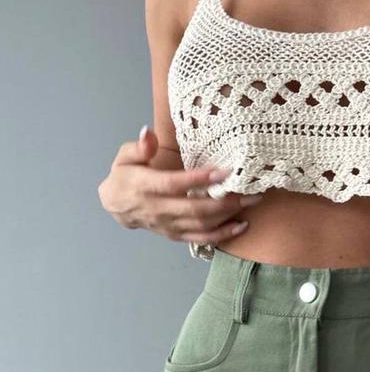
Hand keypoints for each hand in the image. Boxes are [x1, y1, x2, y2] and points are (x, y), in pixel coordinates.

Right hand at [97, 126, 261, 244]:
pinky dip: (223, 235)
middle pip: (195, 209)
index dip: (199, 179)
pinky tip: (241, 225)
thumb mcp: (125, 156)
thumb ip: (140, 147)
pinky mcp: (176, 235)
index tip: (224, 172)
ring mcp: (168, 225)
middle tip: (250, 192)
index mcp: (145, 187)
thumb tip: (149, 133)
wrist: (116, 206)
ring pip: (201, 225)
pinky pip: (201, 238)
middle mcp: (158, 210)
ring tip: (250, 204)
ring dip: (228, 216)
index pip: (174, 184)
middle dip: (225, 202)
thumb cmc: (125, 175)